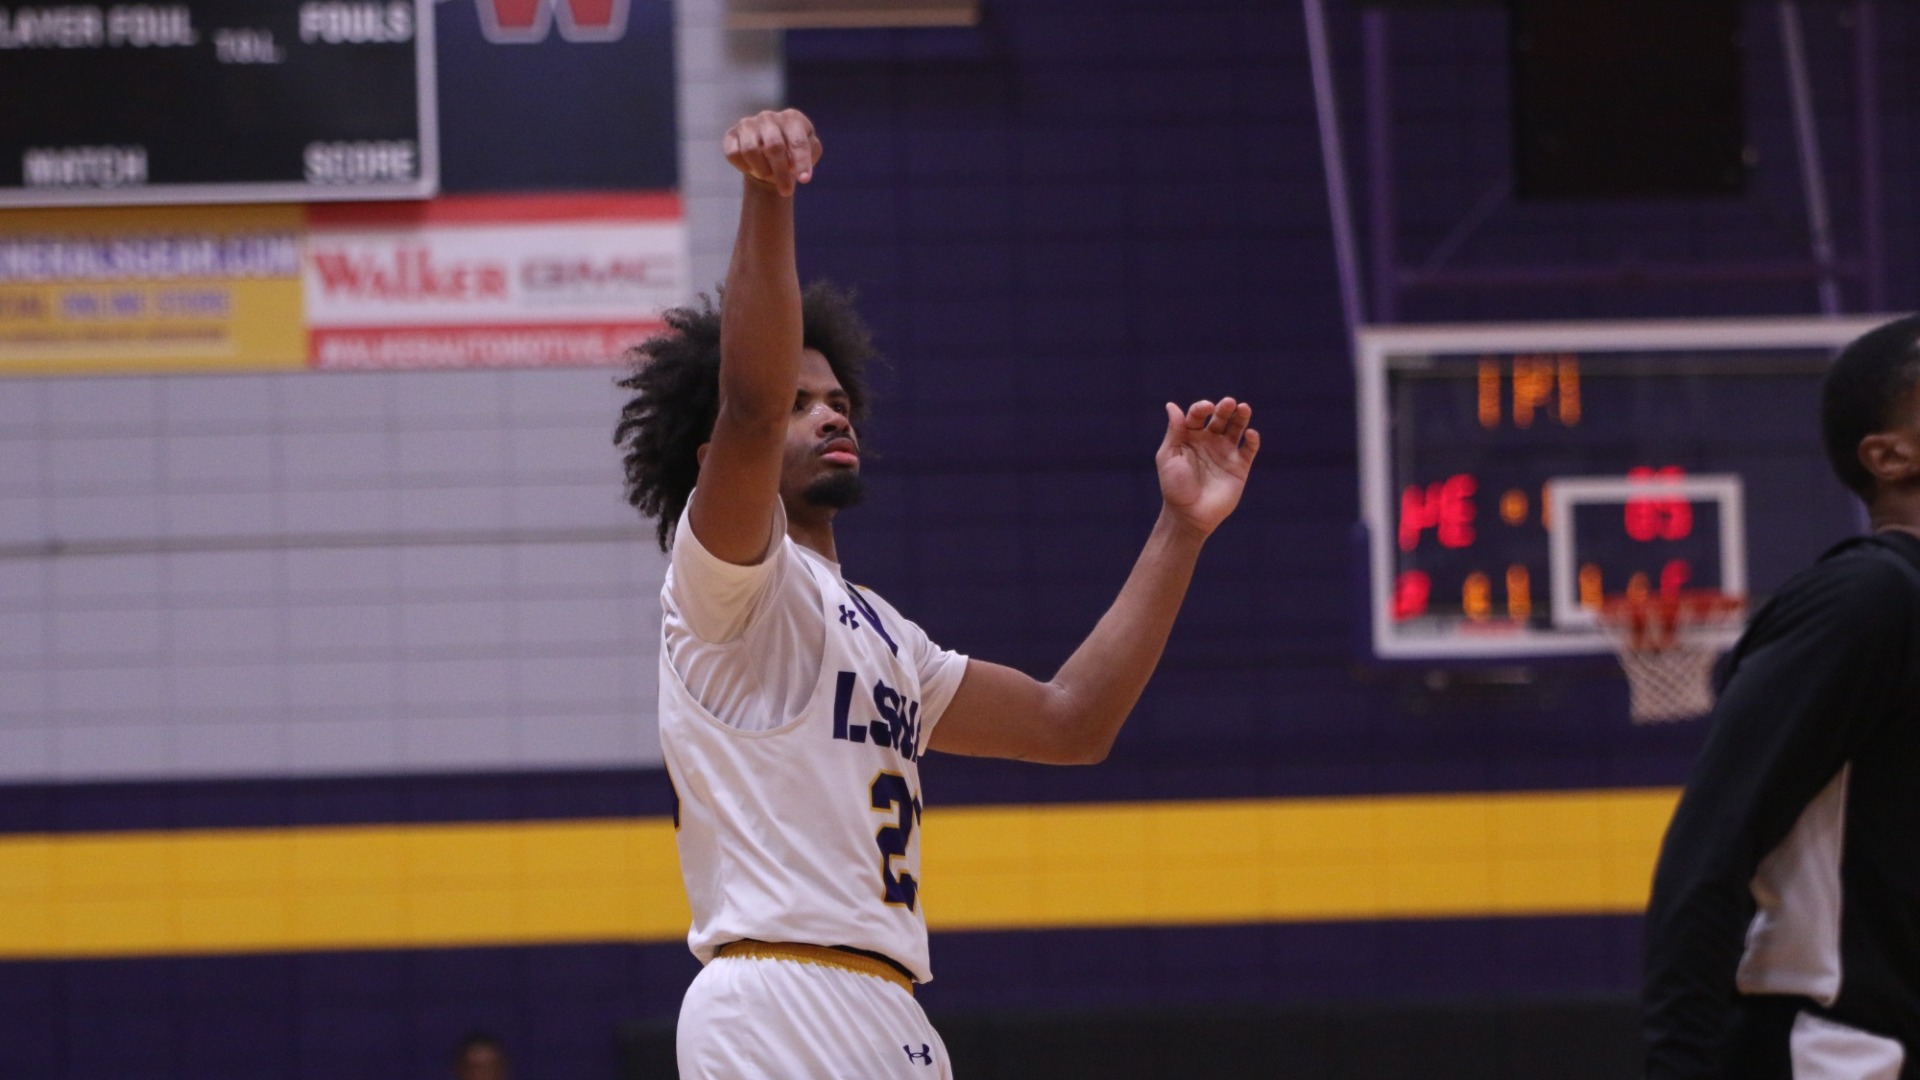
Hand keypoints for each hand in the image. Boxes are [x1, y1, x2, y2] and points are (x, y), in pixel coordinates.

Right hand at [722, 109, 822, 196]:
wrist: (769, 154)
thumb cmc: (793, 153)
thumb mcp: (810, 151)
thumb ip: (810, 152)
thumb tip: (795, 160)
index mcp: (792, 118)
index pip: (798, 141)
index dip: (802, 162)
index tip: (804, 180)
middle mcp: (769, 117)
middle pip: (774, 146)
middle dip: (781, 173)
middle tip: (786, 191)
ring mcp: (748, 124)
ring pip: (751, 150)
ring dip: (762, 170)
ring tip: (769, 175)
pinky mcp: (731, 135)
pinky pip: (733, 154)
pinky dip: (743, 166)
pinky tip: (752, 168)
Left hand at [1156, 398, 1258, 536]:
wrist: (1189, 515)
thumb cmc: (1174, 487)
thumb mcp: (1168, 456)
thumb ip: (1174, 431)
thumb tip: (1172, 405)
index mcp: (1189, 437)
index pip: (1197, 415)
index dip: (1201, 408)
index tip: (1206, 408)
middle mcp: (1209, 441)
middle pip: (1219, 418)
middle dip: (1224, 408)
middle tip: (1229, 403)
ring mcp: (1225, 452)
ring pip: (1236, 428)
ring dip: (1241, 417)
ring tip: (1244, 408)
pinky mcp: (1239, 466)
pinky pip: (1249, 449)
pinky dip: (1252, 440)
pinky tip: (1250, 434)